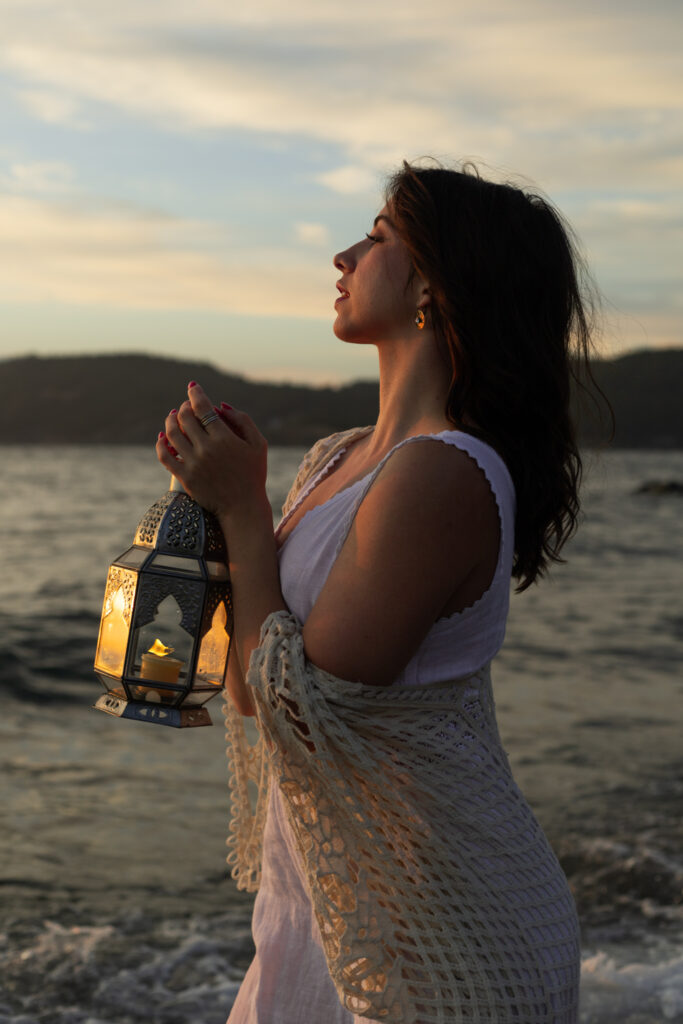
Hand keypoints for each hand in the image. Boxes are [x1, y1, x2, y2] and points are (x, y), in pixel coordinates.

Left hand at [156, 381, 267, 520]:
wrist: (243, 508)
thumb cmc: (253, 474)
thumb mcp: (258, 444)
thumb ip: (242, 420)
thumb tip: (220, 405)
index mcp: (225, 439)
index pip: (203, 408)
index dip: (196, 394)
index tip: (193, 387)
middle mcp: (207, 449)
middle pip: (185, 418)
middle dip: (184, 407)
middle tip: (186, 406)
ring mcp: (193, 464)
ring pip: (172, 434)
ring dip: (170, 421)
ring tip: (172, 416)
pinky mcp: (184, 477)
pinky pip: (165, 456)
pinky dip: (160, 443)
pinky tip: (162, 437)